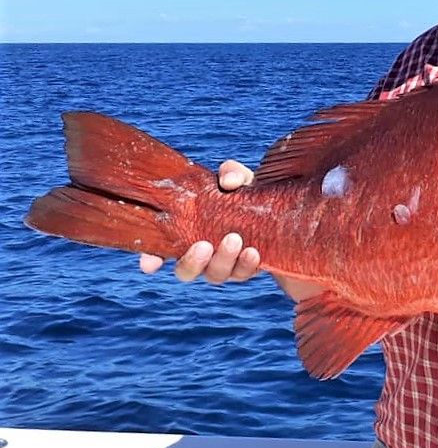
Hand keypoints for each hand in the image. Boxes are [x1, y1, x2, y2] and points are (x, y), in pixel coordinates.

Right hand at [139, 159, 259, 282]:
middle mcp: (201, 255)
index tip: (149, 264)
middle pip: (186, 271)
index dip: (150, 260)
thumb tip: (228, 182)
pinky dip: (247, 265)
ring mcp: (223, 265)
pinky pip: (243, 274)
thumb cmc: (247, 193)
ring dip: (223, 260)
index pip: (159, 251)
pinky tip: (254, 252)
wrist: (278, 209)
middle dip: (192, 262)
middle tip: (204, 245)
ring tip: (235, 239)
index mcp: (187, 232)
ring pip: (215, 275)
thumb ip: (231, 172)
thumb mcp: (239, 178)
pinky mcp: (246, 269)